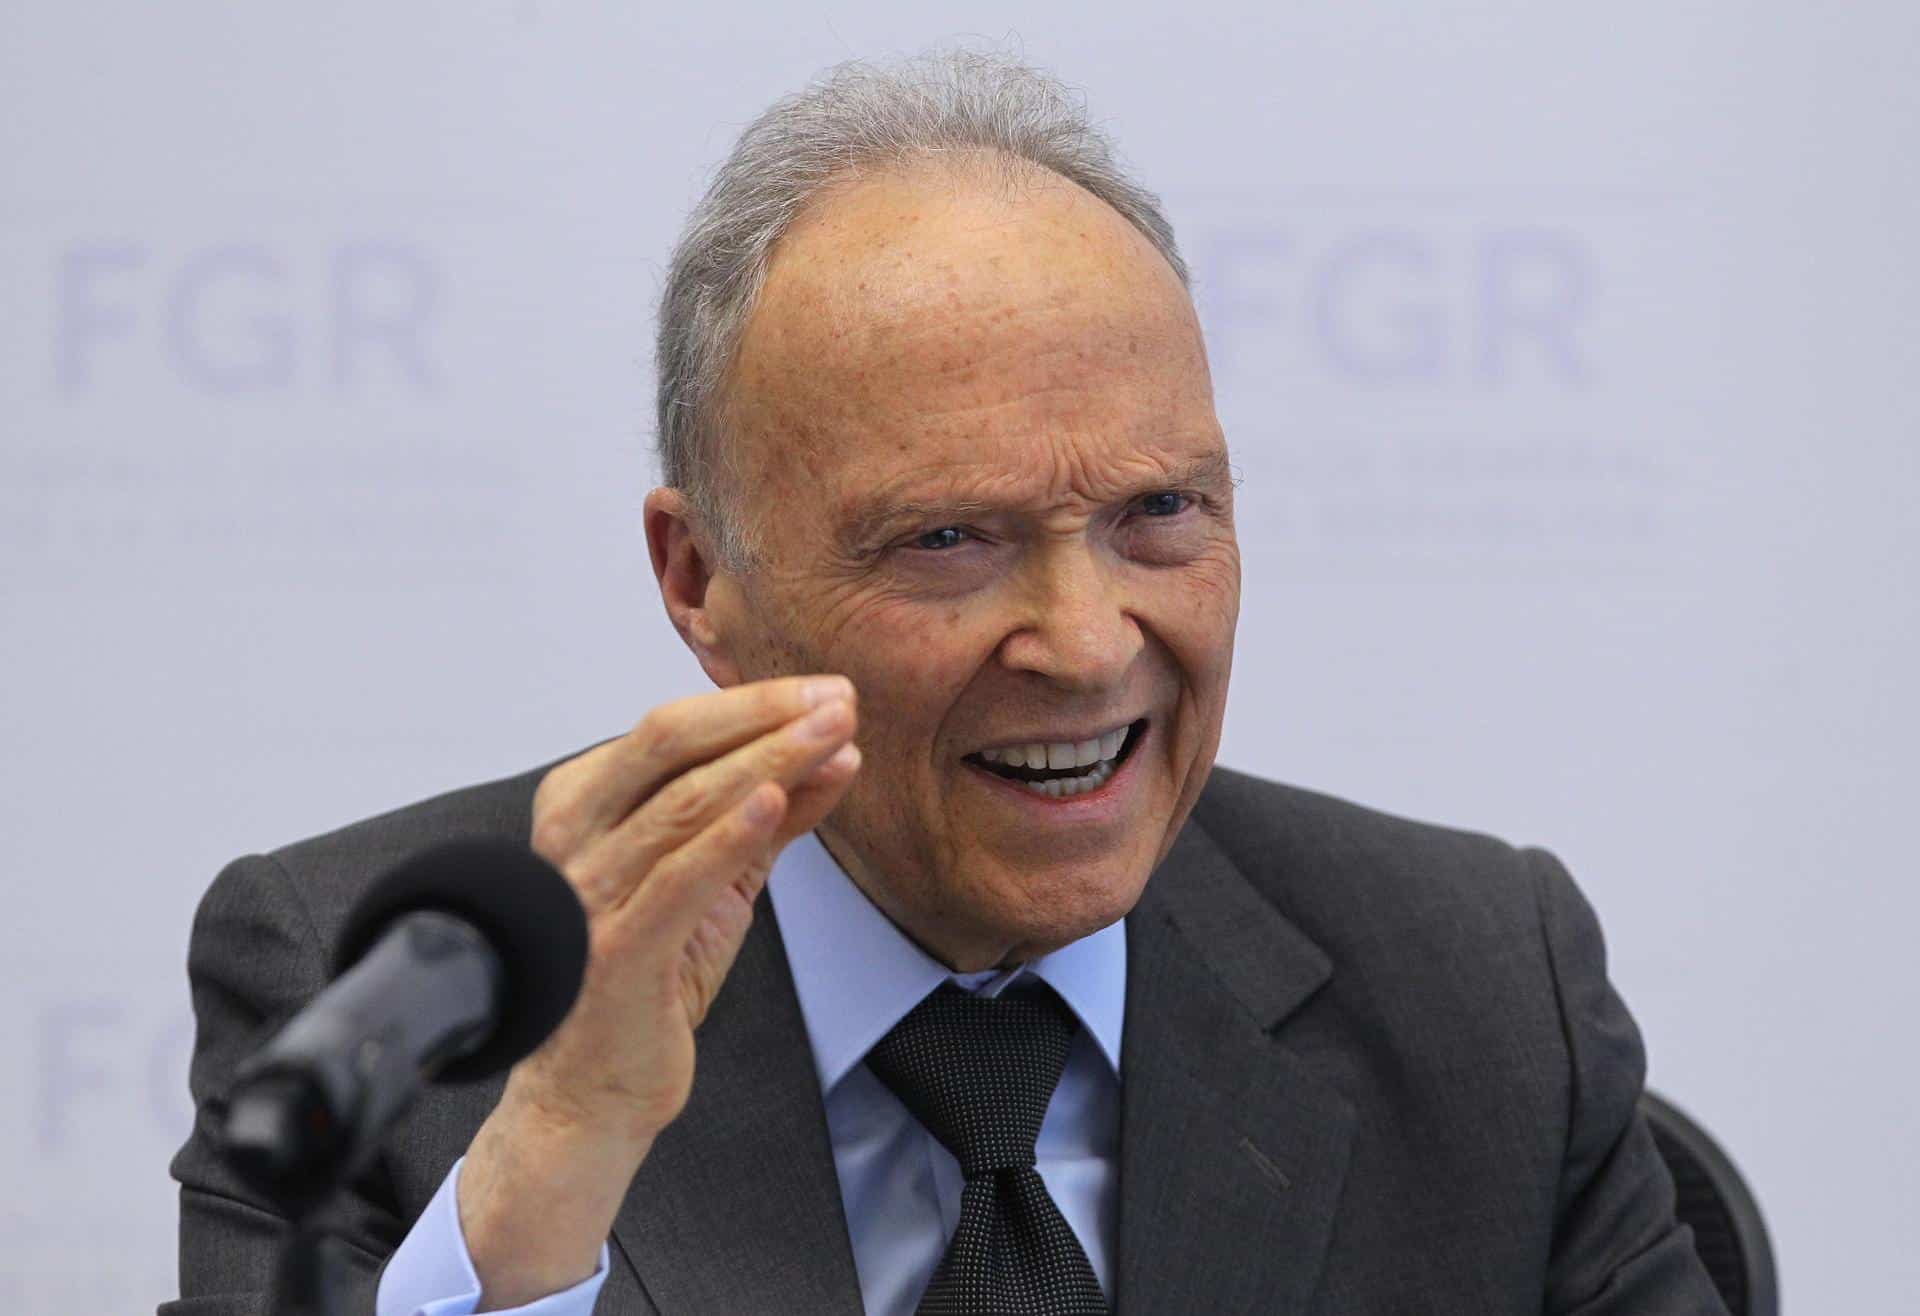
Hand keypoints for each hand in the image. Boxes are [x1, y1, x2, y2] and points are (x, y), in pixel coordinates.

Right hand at [458, 675, 859, 1306]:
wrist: (596, 1089)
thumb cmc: (651, 973)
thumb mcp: (717, 878)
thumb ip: (770, 814)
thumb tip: (839, 749)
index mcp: (584, 802)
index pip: (673, 728)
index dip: (754, 704)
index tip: (827, 691)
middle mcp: (573, 835)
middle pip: (668, 743)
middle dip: (762, 714)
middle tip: (838, 699)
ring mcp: (588, 892)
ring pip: (681, 801)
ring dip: (769, 761)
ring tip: (834, 735)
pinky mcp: (615, 951)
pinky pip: (677, 877)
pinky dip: (729, 833)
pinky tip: (777, 799)